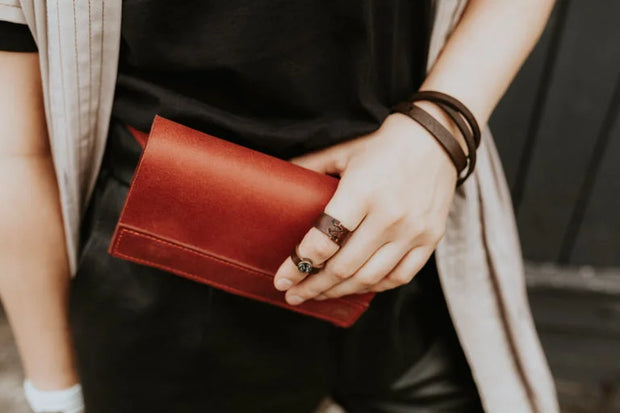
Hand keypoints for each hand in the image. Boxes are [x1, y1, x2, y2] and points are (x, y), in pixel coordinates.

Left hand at [272, 112, 458, 304]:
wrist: (438, 136)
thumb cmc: (384, 144)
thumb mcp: (343, 151)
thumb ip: (310, 167)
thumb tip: (277, 178)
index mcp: (361, 192)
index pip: (323, 241)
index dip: (298, 265)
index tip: (281, 279)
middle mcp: (388, 216)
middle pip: (343, 267)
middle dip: (312, 286)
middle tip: (293, 294)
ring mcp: (412, 230)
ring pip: (369, 278)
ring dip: (338, 291)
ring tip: (318, 294)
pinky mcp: (431, 238)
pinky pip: (400, 276)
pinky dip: (375, 286)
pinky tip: (356, 287)